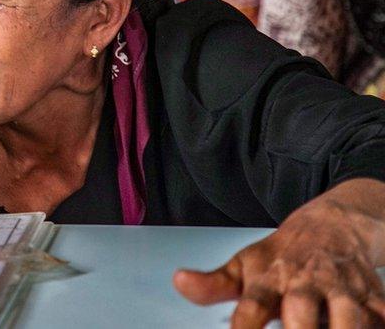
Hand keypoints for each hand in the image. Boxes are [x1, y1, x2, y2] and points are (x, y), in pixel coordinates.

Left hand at [174, 179, 384, 327]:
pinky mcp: (375, 297)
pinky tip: (371, 328)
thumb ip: (212, 284)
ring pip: (349, 321)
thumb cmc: (283, 256)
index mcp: (269, 280)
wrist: (332, 225)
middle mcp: (305, 285)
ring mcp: (342, 291)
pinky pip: (383, 317)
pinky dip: (380, 325)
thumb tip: (179, 281)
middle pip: (302, 318)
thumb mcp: (244, 265)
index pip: (251, 308)